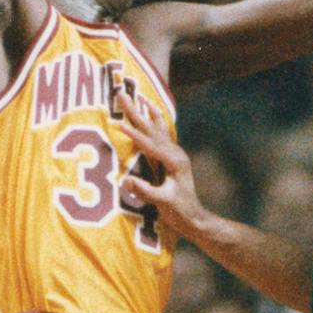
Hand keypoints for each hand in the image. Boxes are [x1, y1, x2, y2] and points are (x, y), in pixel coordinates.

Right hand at [118, 99, 204, 239]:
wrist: (194, 218)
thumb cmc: (180, 211)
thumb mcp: (163, 202)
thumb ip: (146, 191)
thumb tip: (126, 181)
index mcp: (174, 161)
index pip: (149, 145)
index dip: (133, 135)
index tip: (119, 124)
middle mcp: (175, 153)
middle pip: (152, 129)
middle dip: (135, 111)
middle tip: (121, 94)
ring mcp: (174, 154)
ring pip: (156, 128)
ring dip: (145, 112)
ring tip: (139, 97)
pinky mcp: (171, 158)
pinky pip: (160, 134)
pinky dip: (154, 121)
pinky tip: (151, 113)